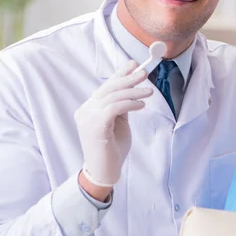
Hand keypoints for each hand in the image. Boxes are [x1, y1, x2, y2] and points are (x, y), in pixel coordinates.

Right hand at [75, 60, 152, 187]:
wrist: (105, 171)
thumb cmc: (112, 148)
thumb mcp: (118, 122)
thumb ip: (121, 106)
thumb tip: (131, 89)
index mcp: (89, 108)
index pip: (106, 86)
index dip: (120, 74)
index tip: (133, 64)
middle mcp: (85, 110)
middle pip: (109, 88)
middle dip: (128, 78)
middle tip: (144, 73)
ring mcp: (87, 117)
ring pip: (113, 96)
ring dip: (134, 92)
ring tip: (149, 91)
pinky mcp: (95, 125)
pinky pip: (115, 107)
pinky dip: (130, 104)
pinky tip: (141, 104)